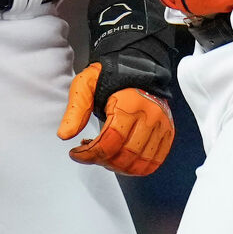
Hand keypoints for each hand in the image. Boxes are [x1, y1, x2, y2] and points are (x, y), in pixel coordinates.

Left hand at [59, 62, 173, 175]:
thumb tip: (64, 135)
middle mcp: (150, 116)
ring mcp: (161, 125)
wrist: (138, 65)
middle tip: (90, 154)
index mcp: (130, 103)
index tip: (76, 153)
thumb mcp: (87, 85)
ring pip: (139, 164)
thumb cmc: (111, 77)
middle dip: (102, 161)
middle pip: (125, 156)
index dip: (89, 154)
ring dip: (118, 167)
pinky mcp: (167, 132)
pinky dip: (136, 168)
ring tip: (105, 155)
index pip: (110, 141)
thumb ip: (75, 110)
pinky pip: (154, 162)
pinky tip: (122, 159)